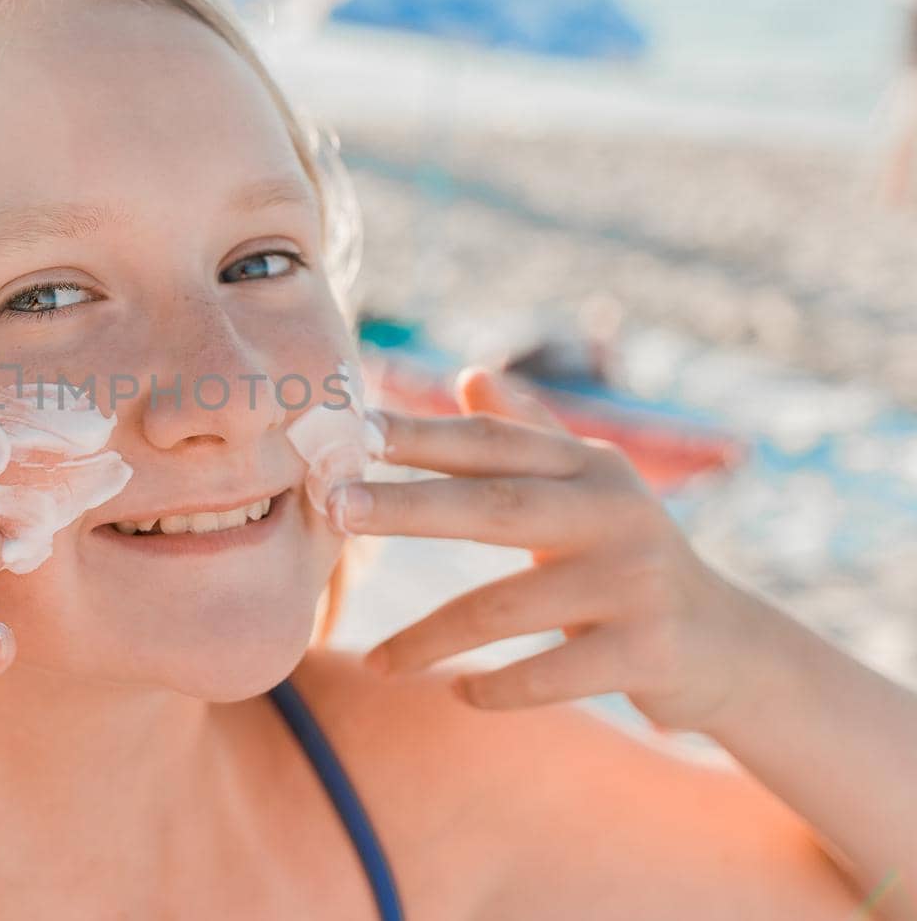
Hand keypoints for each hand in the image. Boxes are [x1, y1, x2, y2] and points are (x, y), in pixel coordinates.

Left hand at [338, 366, 767, 734]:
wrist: (730, 648)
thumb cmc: (630, 558)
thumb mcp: (592, 489)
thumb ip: (529, 434)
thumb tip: (470, 373)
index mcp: (593, 467)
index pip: (494, 443)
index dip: (423, 433)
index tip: (354, 430)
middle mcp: (616, 513)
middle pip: (493, 506)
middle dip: (408, 507)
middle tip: (337, 507)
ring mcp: (635, 583)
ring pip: (504, 607)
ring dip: (430, 637)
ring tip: (375, 660)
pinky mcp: (647, 651)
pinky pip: (548, 673)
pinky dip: (497, 688)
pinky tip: (456, 693)